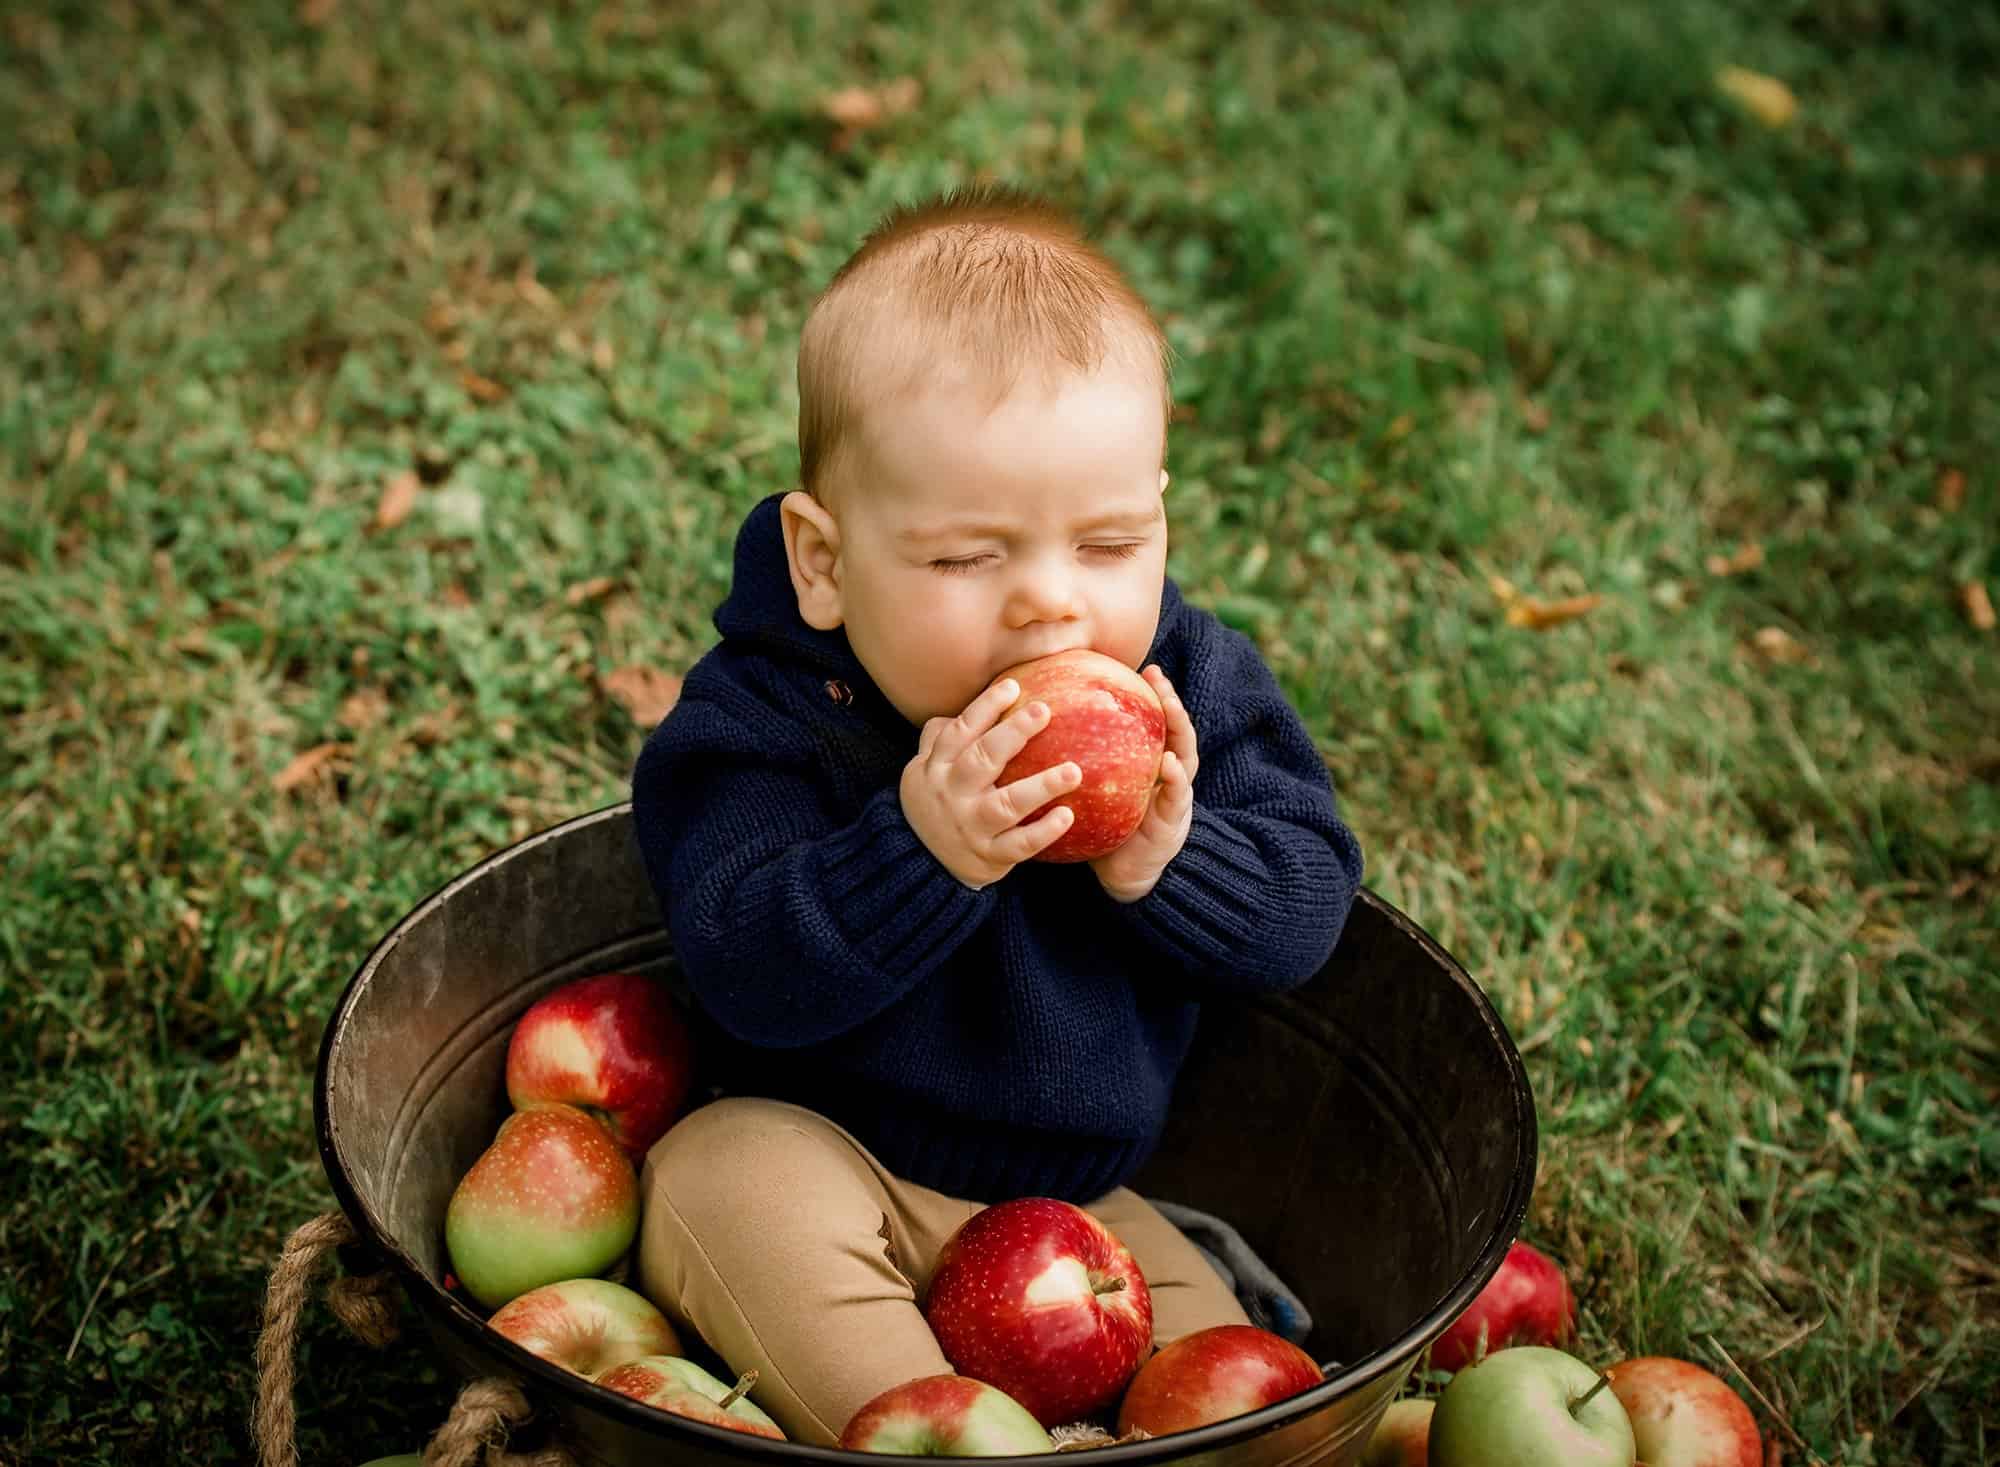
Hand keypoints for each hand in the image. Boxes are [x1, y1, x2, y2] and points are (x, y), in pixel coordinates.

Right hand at [901, 676, 1083, 888]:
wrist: (917, 863)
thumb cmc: (934, 802)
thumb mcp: (923, 769)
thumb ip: (943, 736)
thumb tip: (977, 701)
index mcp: (937, 767)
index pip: (960, 732)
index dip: (985, 708)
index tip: (1013, 686)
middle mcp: (953, 794)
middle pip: (982, 759)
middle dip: (1013, 734)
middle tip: (1043, 711)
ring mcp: (971, 826)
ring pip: (1006, 804)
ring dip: (1041, 786)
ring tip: (1073, 771)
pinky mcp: (989, 855)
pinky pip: (1019, 844)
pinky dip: (1043, 831)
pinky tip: (1066, 815)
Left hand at [1090, 665, 1196, 902]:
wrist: (1125, 874)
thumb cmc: (1107, 827)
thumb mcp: (1098, 787)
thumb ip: (1085, 759)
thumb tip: (1045, 725)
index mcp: (1150, 766)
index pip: (1154, 723)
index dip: (1153, 695)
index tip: (1142, 668)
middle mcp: (1168, 776)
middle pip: (1176, 731)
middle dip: (1171, 701)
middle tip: (1157, 676)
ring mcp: (1175, 798)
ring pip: (1185, 757)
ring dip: (1180, 730)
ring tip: (1170, 707)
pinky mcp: (1172, 824)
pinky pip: (1177, 797)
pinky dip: (1175, 779)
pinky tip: (1166, 764)